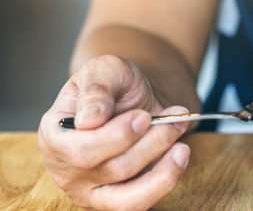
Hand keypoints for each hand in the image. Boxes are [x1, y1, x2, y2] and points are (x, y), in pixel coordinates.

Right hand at [38, 55, 190, 210]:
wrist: (135, 101)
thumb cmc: (114, 85)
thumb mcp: (104, 69)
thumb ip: (96, 89)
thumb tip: (90, 119)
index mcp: (56, 135)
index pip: (80, 151)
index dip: (117, 137)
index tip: (144, 116)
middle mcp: (68, 170)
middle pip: (110, 171)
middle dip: (150, 144)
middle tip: (174, 120)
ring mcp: (93, 191)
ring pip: (127, 199)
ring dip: (163, 171)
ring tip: (183, 146)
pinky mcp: (119, 201)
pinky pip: (142, 207)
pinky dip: (165, 184)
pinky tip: (179, 160)